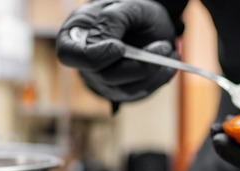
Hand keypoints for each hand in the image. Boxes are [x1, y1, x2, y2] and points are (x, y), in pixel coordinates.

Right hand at [56, 0, 177, 102]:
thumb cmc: (131, 14)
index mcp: (75, 36)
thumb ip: (113, 19)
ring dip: (153, 72)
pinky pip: (139, 92)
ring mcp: (103, 81)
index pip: (70, 56)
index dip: (94, 57)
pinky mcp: (122, 91)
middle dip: (137, 65)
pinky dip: (158, 78)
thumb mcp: (126, 5)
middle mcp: (86, 63)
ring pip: (125, 89)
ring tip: (169, 50)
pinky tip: (169, 64)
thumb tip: (108, 43)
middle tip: (162, 46)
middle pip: (104, 76)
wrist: (148, 25)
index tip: (119, 48)